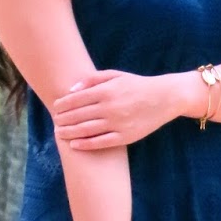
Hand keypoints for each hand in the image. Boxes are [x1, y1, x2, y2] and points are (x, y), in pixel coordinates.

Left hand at [53, 71, 176, 149]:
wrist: (165, 98)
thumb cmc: (137, 85)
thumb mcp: (116, 75)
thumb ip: (93, 79)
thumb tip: (71, 90)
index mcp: (107, 90)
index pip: (77, 99)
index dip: (63, 104)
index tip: (56, 108)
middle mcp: (110, 107)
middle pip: (78, 115)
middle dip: (63, 119)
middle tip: (55, 122)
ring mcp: (118, 123)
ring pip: (86, 130)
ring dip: (69, 132)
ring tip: (59, 133)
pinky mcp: (125, 136)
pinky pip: (101, 142)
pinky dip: (86, 144)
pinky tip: (74, 144)